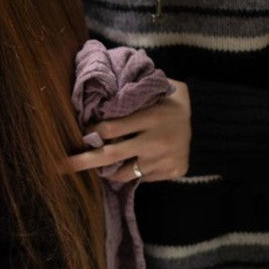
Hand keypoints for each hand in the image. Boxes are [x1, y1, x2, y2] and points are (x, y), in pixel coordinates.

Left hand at [66, 79, 191, 183]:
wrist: (208, 117)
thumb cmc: (169, 100)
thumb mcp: (152, 91)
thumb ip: (128, 96)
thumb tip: (94, 100)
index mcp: (150, 117)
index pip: (110, 129)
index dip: (92, 131)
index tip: (83, 132)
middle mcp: (156, 141)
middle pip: (110, 155)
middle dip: (82, 162)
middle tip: (60, 167)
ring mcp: (164, 159)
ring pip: (125, 173)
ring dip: (110, 170)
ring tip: (105, 165)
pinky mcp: (172, 171)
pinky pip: (143, 177)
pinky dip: (135, 171)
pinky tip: (138, 160)